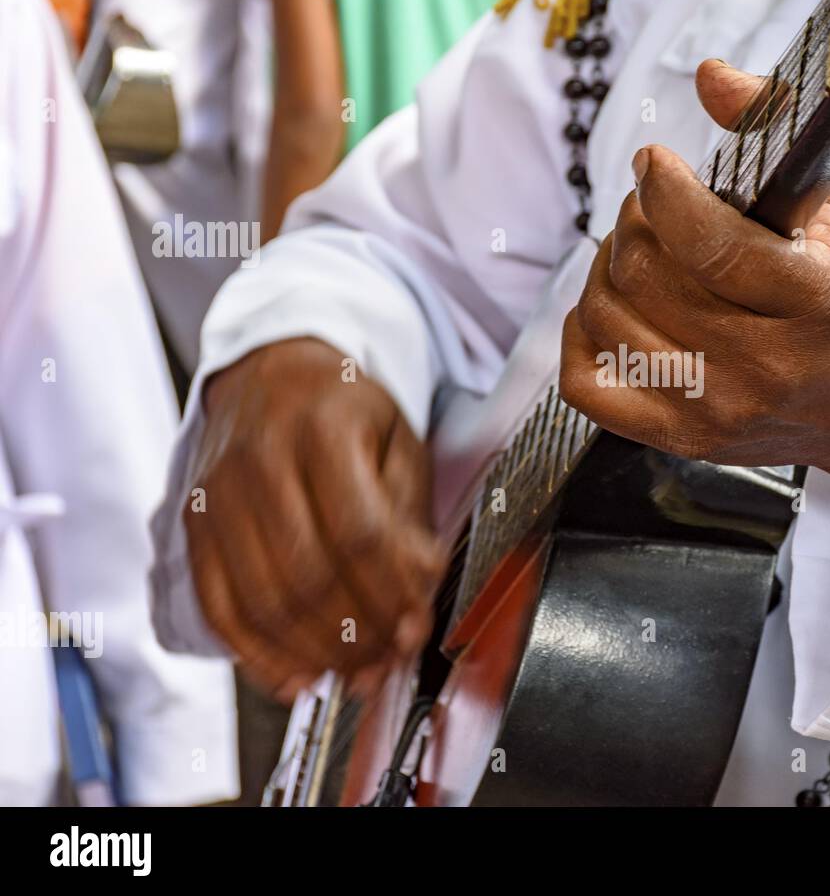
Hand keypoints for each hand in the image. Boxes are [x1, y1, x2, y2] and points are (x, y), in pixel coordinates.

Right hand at [186, 338, 438, 700]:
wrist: (270, 371)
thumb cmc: (344, 411)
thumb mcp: (397, 441)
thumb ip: (409, 516)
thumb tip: (418, 590)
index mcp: (323, 427)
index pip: (359, 531)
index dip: (390, 592)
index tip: (415, 628)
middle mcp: (260, 458)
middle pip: (308, 573)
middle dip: (355, 634)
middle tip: (387, 662)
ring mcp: (217, 494)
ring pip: (262, 599)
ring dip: (313, 654)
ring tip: (353, 675)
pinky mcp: (193, 524)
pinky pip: (218, 605)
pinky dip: (256, 654)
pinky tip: (294, 678)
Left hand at [559, 60, 829, 521]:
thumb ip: (784, 128)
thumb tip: (710, 77)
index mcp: (821, 304)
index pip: (709, 245)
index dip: (662, 192)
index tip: (655, 165)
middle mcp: (769, 368)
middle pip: (646, 279)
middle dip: (634, 221)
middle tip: (651, 206)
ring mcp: (721, 412)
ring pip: (609, 322)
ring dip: (607, 269)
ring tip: (638, 250)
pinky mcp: (686, 440)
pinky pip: (588, 384)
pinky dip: (581, 335)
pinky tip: (611, 308)